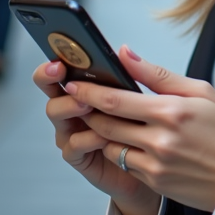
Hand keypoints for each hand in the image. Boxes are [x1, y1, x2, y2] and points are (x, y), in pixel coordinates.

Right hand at [33, 60, 161, 214]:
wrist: (162, 165)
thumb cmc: (154, 127)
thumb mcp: (156, 96)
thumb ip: (141, 74)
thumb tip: (124, 50)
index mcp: (89, 91)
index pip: (61, 74)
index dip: (53, 67)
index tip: (58, 62)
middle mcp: (76, 110)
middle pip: (52, 93)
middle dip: (54, 84)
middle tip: (69, 81)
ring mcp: (75, 133)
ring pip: (58, 116)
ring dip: (70, 107)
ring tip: (87, 104)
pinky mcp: (81, 157)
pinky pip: (73, 145)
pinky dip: (86, 138)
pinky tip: (102, 136)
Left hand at [65, 46, 214, 212]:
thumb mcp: (201, 92)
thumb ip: (159, 75)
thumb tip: (125, 54)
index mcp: (170, 111)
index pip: (115, 100)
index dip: (89, 91)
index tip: (73, 83)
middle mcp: (159, 139)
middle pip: (105, 123)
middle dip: (87, 110)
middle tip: (78, 100)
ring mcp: (155, 164)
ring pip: (110, 145)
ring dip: (100, 131)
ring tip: (100, 117)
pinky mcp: (155, 182)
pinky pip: (124, 163)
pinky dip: (119, 150)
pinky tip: (126, 140)